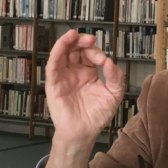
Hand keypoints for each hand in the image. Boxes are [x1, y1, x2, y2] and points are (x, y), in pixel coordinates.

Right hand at [43, 30, 123, 167]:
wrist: (84, 132)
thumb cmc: (98, 114)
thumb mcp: (114, 94)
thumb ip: (115, 77)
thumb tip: (110, 61)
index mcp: (89, 72)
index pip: (90, 55)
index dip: (95, 52)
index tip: (103, 60)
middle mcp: (75, 72)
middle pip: (75, 49)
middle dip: (82, 42)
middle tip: (90, 40)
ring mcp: (63, 76)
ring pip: (62, 53)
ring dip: (67, 41)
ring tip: (74, 34)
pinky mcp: (54, 83)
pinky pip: (53, 64)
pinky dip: (57, 51)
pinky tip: (64, 42)